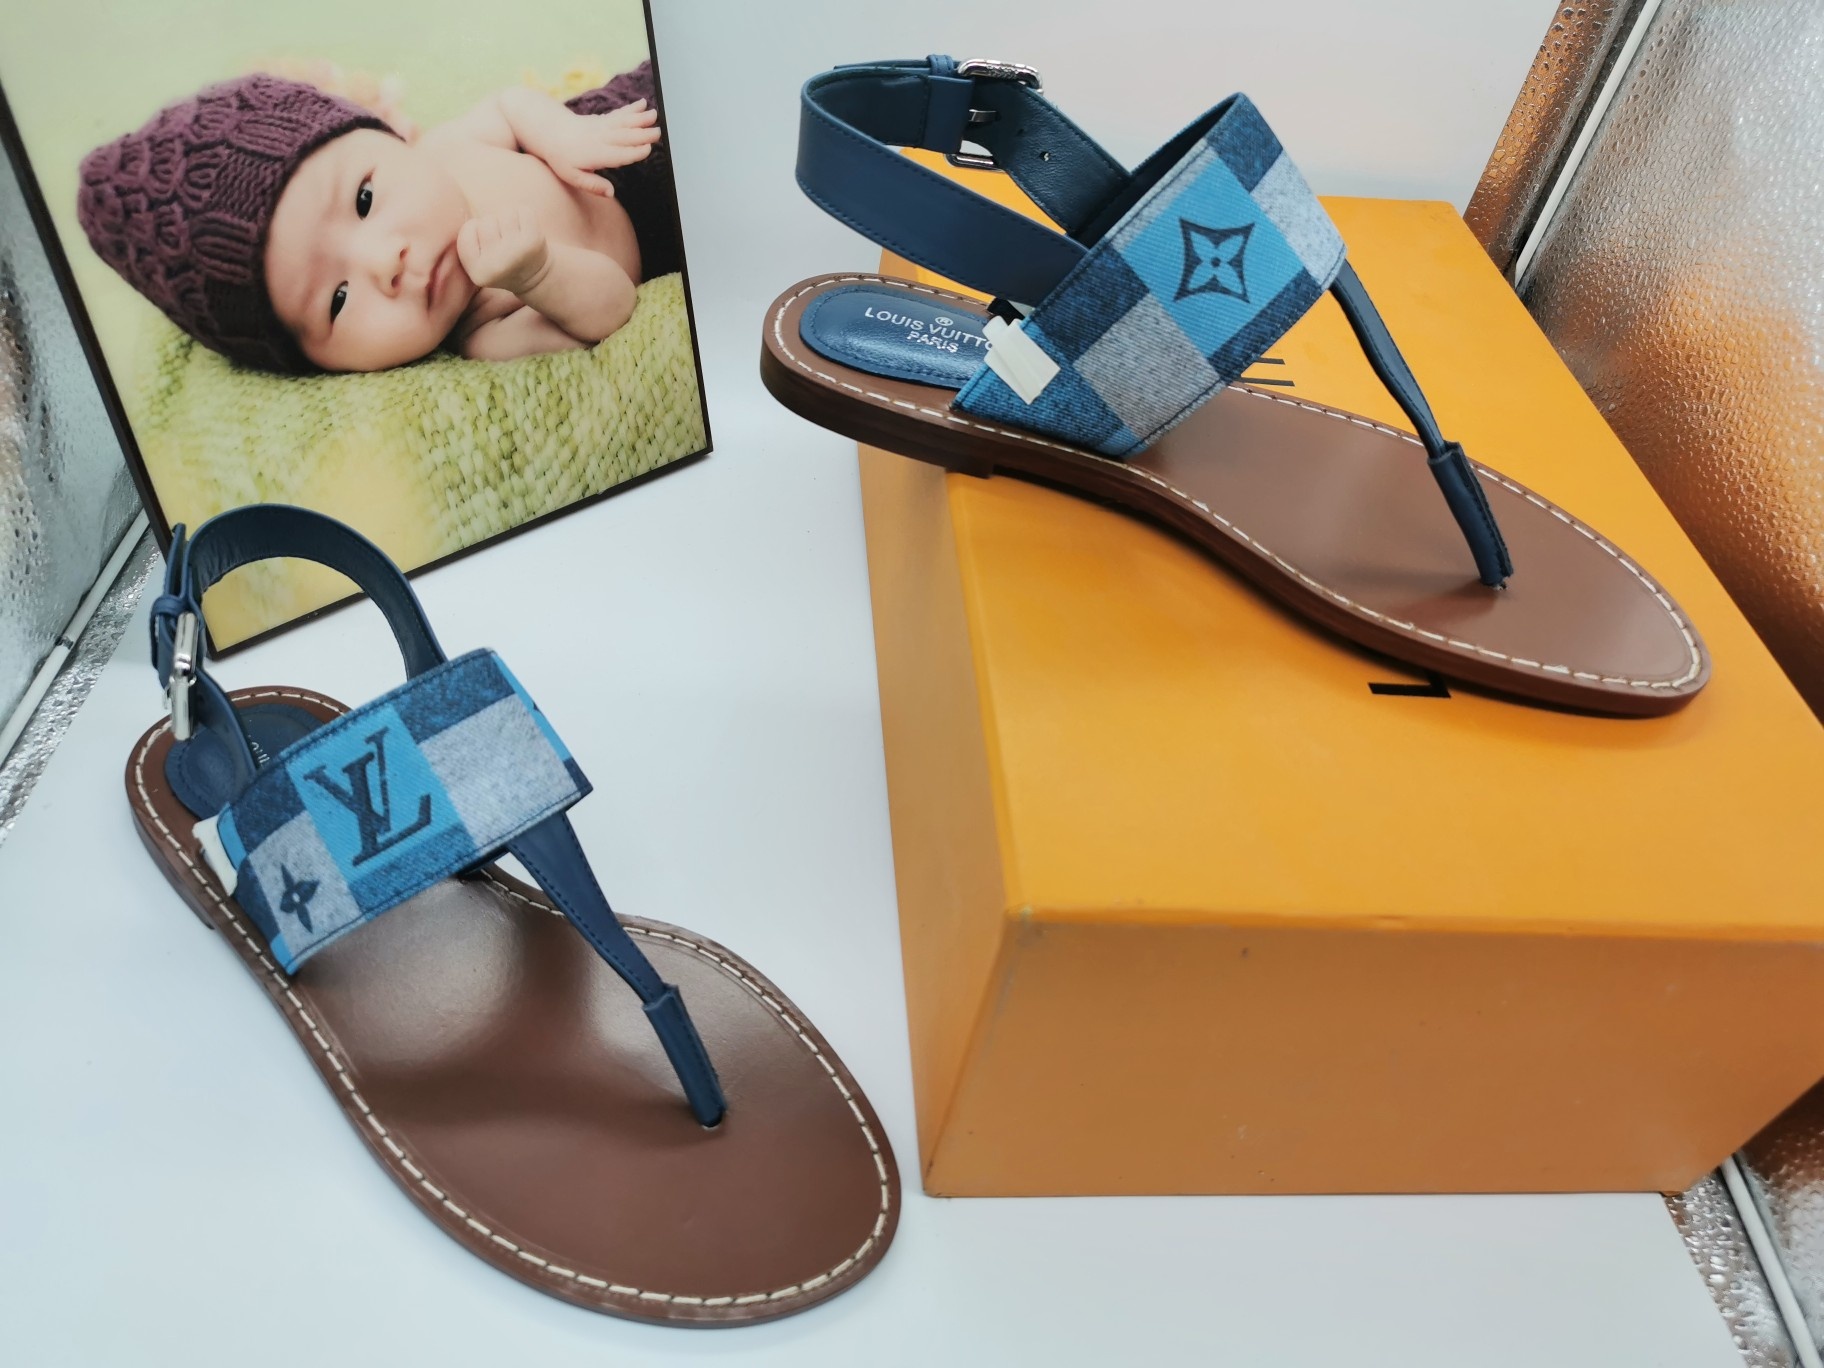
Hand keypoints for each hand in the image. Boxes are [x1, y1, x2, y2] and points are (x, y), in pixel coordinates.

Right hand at [456, 210, 548, 294]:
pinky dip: (524, 215)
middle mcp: (496, 265)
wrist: (535, 276)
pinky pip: (522, 211)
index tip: (486, 245)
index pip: (467, 230)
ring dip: (509, 219)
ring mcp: (517, 253)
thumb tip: (453, 200)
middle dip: (493, 225)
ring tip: (514, 236)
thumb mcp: (476, 259)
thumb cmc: (499, 260)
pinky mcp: (533, 241)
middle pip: (486, 221)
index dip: (476, 230)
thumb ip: (466, 239)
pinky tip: (526, 232)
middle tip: (504, 242)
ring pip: (504, 213)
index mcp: (477, 271)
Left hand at [530, 99, 660, 196]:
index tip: (647, 149)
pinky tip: (642, 104)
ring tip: (655, 114)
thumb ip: (592, 185)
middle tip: (659, 132)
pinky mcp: (602, 120)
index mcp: (595, 154)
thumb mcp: (571, 176)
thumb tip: (610, 193)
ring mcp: (601, 127)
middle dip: (642, 134)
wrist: (549, 131)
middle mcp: (600, 138)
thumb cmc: (561, 158)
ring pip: (623, 122)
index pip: (618, 154)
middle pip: (624, 136)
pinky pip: (619, 114)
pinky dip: (631, 109)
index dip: (633, 152)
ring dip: (640, 118)